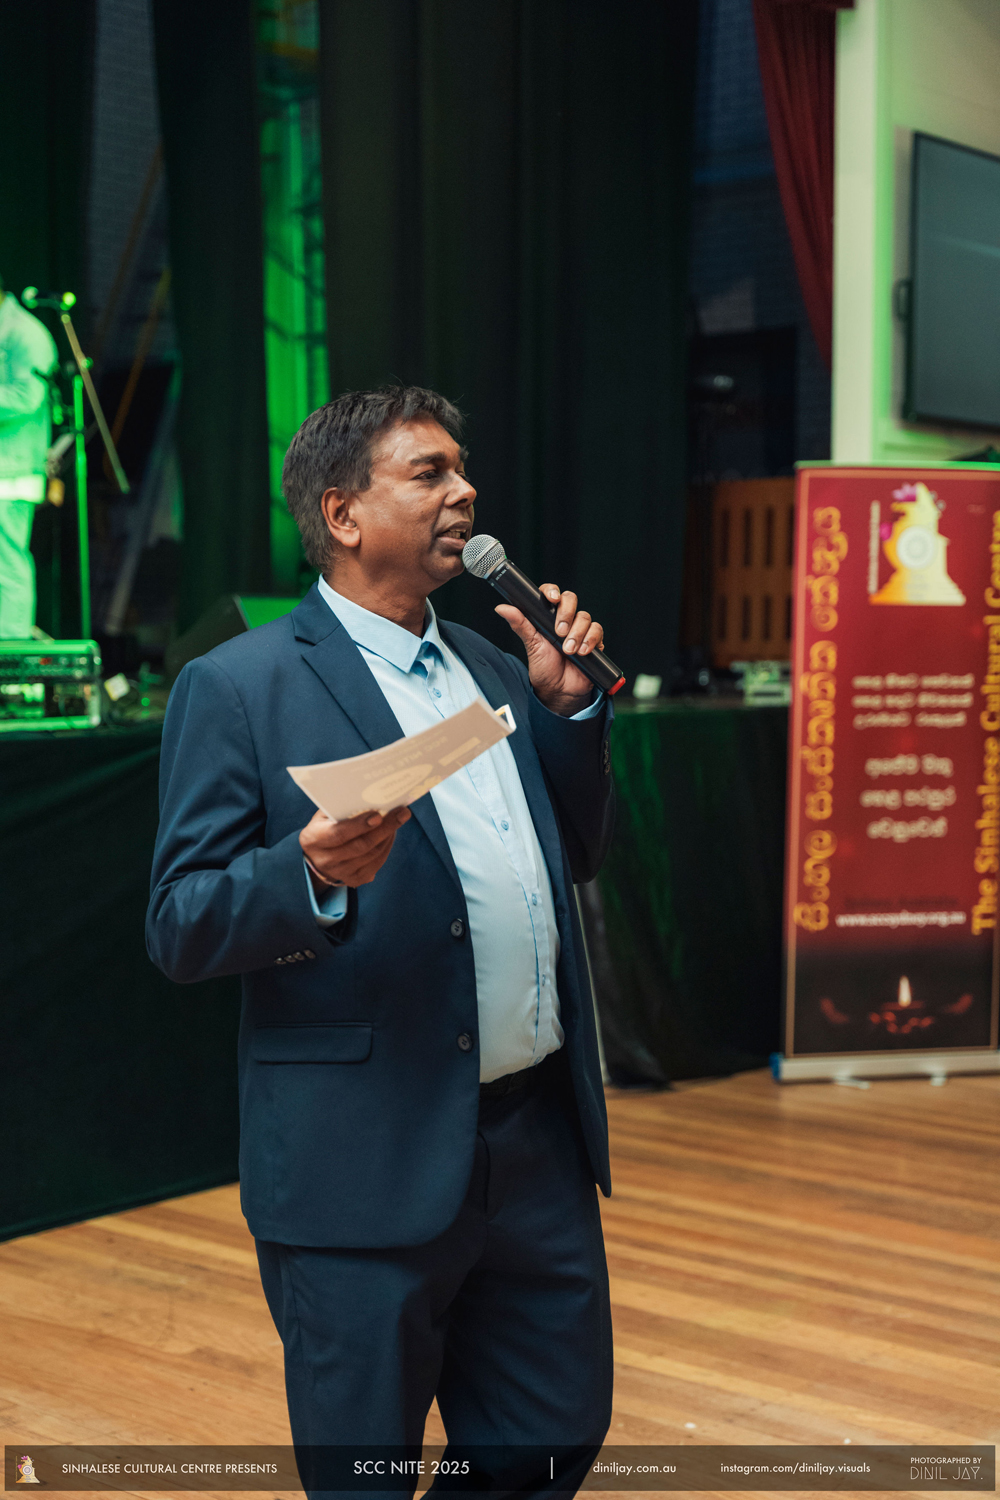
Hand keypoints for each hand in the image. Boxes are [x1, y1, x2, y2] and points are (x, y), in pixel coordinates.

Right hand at [300, 805, 410, 892]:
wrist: (317, 855)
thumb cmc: (324, 826)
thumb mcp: (324, 815)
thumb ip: (342, 807)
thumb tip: (372, 796)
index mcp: (313, 839)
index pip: (338, 834)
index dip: (359, 825)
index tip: (378, 815)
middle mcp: (325, 860)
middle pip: (360, 846)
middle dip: (384, 828)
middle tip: (402, 813)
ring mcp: (339, 873)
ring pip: (372, 855)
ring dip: (388, 836)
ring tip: (398, 819)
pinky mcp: (353, 880)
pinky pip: (376, 864)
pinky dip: (386, 847)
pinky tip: (391, 834)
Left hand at [496, 585, 603, 716]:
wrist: (559, 690)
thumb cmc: (544, 667)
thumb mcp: (531, 645)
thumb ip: (520, 625)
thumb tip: (501, 608)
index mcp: (548, 617)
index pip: (551, 594)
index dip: (552, 591)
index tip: (551, 598)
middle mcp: (565, 620)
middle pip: (571, 599)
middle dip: (566, 613)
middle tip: (559, 631)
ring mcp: (580, 629)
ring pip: (584, 617)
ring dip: (576, 633)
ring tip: (568, 650)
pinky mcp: (593, 640)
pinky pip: (597, 630)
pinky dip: (590, 640)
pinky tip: (581, 652)